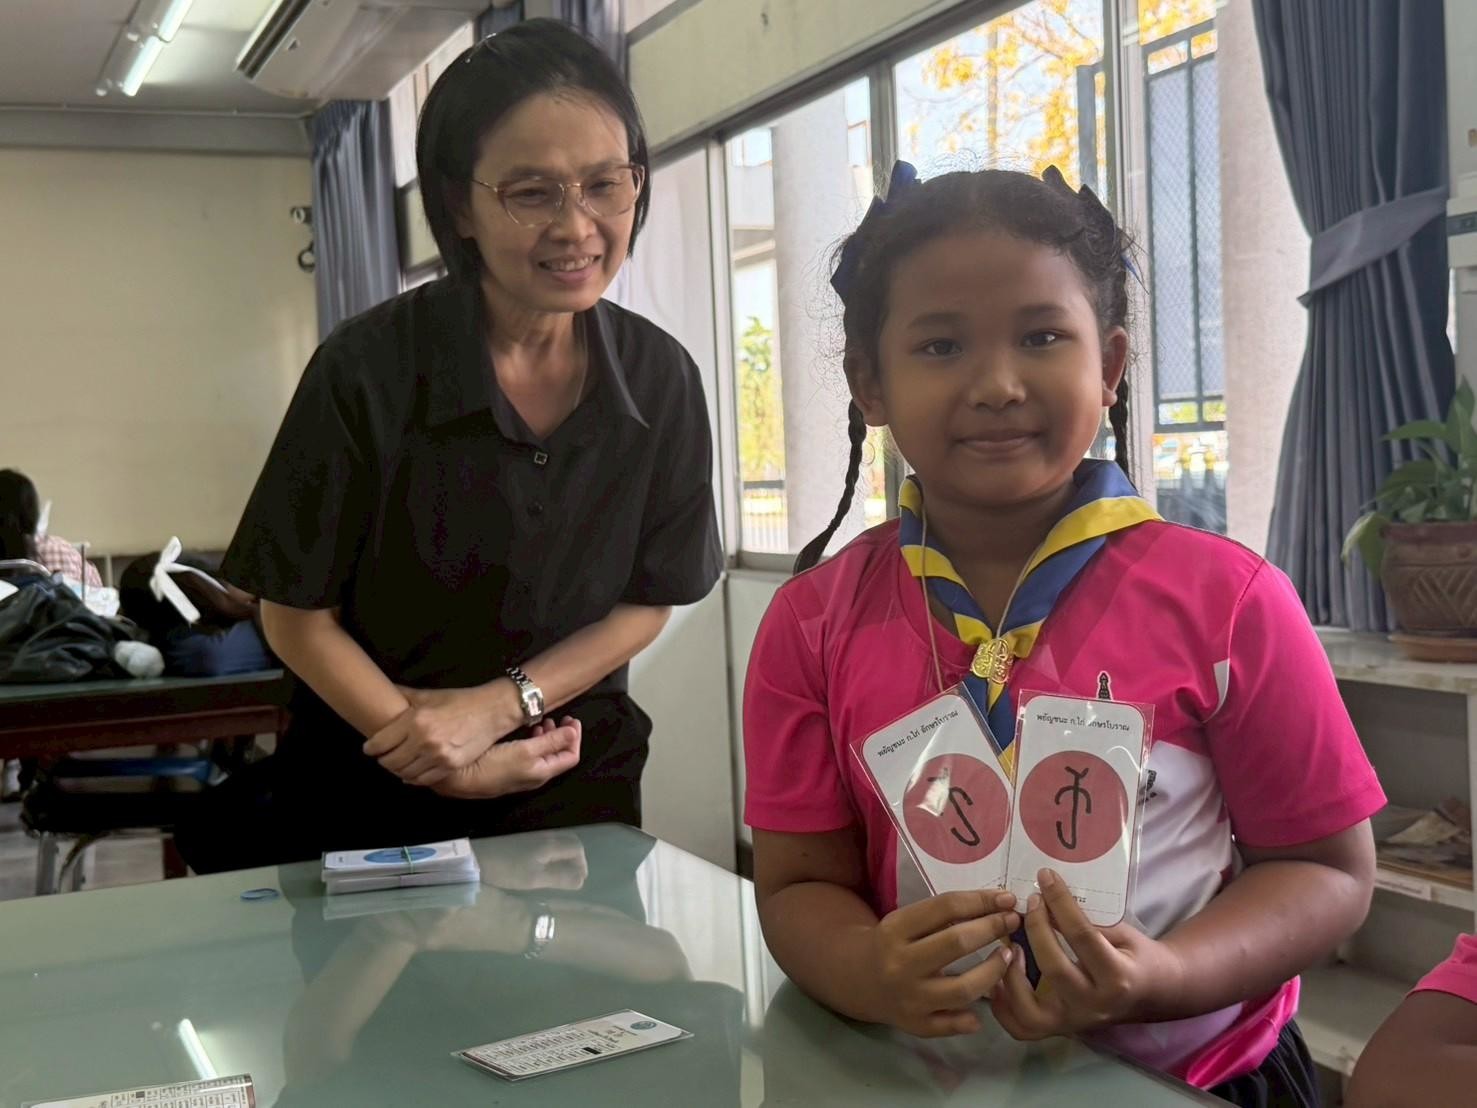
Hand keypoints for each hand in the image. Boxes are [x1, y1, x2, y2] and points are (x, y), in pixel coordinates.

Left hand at [362, 681, 521, 785]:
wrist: (492, 711)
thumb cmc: (460, 701)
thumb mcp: (429, 695)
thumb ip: (404, 696)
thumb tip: (383, 690)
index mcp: (415, 720)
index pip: (380, 743)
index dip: (370, 748)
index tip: (369, 748)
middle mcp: (424, 740)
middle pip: (390, 762)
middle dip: (383, 760)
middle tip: (383, 756)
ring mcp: (438, 756)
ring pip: (405, 774)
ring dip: (398, 770)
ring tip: (398, 764)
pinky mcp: (451, 766)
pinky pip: (423, 780)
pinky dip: (414, 778)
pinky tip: (413, 771)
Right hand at [430, 717, 581, 799]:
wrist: (457, 778)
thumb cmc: (489, 767)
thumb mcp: (525, 750)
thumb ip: (551, 742)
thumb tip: (573, 733)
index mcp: (542, 773)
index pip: (570, 757)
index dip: (575, 738)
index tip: (573, 721)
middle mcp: (533, 775)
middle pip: (557, 755)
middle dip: (561, 735)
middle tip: (558, 718)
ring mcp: (520, 772)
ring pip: (542, 753)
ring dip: (546, 736)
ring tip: (542, 722)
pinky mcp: (507, 768)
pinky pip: (528, 753)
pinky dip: (532, 740)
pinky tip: (524, 731)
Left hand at [478, 829, 589, 890]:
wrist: (477, 858)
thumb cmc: (507, 869)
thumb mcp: (535, 878)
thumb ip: (560, 878)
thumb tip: (581, 880)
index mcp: (550, 843)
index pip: (576, 848)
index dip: (582, 864)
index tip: (579, 879)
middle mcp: (545, 835)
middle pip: (569, 840)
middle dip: (576, 857)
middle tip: (574, 875)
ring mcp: (533, 835)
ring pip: (558, 841)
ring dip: (564, 855)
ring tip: (561, 872)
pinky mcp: (522, 839)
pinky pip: (547, 842)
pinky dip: (554, 853)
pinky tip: (545, 866)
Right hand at [867, 889, 1020, 1037]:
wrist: (859, 979)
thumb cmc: (893, 943)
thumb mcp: (906, 920)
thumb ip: (944, 914)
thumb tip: (998, 904)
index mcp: (895, 929)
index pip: (945, 908)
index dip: (981, 901)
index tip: (1007, 899)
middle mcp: (900, 963)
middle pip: (956, 942)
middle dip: (992, 928)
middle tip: (1013, 921)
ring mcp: (909, 997)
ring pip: (962, 989)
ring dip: (993, 971)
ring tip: (1007, 957)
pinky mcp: (915, 1025)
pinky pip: (952, 1024)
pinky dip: (971, 1017)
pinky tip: (985, 1004)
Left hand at [991, 868, 1183, 1039]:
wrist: (1153, 993)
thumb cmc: (1136, 956)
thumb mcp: (1121, 933)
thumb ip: (1087, 923)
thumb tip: (1045, 899)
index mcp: (1117, 977)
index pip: (1082, 936)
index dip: (1061, 902)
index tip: (1046, 877)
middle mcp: (1094, 1005)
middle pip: (1054, 968)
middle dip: (1036, 928)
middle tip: (1030, 902)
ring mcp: (1074, 1022)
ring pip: (1030, 1011)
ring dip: (1011, 975)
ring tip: (1010, 946)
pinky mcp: (1059, 1029)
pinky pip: (1021, 1027)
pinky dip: (1003, 1004)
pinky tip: (1000, 974)